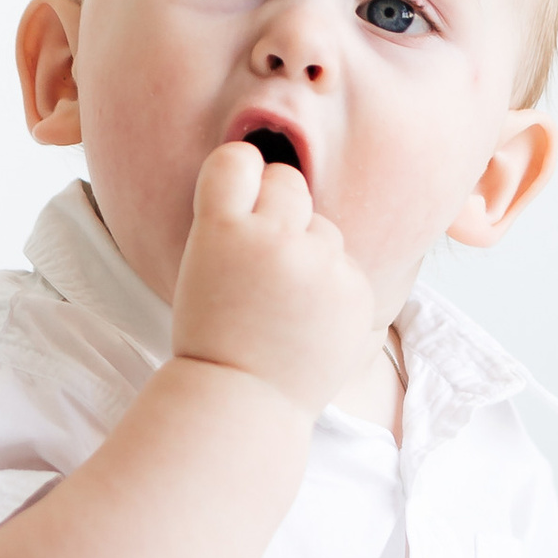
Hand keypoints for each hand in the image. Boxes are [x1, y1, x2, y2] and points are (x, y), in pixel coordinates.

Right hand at [171, 138, 380, 421]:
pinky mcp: (354, 290)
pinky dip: (331, 284)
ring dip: (308, 248)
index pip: (236, 159)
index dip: (239, 173)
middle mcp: (274, 238)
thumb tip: (280, 178)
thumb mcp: (203, 265)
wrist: (244, 398)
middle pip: (287, 180)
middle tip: (262, 249)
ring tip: (283, 299)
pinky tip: (307, 319)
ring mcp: (320, 265)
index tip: (237, 192)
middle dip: (278, 204)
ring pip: (321, 226)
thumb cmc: (215, 333)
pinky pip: (345, 265)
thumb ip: (237, 221)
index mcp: (222, 229)